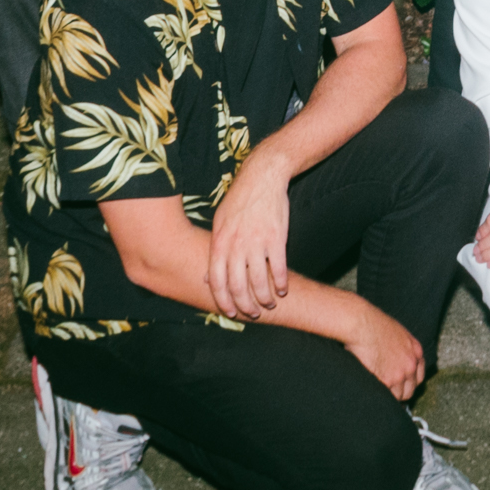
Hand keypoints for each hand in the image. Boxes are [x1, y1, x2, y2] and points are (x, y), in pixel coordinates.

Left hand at [206, 147, 292, 319]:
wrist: (262, 176)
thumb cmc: (239, 199)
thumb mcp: (219, 222)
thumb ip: (214, 250)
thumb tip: (206, 278)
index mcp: (219, 242)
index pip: (217, 281)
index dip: (223, 301)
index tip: (230, 312)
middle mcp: (236, 245)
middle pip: (238, 287)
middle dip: (245, 306)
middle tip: (252, 313)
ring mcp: (257, 242)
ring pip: (259, 282)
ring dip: (265, 298)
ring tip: (269, 304)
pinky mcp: (276, 238)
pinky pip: (279, 269)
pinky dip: (281, 283)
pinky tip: (282, 289)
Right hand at [341, 298, 425, 400]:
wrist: (362, 323)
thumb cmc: (373, 323)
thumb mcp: (397, 332)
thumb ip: (402, 348)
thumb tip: (396, 359)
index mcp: (416, 351)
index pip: (418, 377)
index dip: (408, 383)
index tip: (400, 386)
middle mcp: (411, 364)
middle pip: (409, 391)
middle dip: (398, 392)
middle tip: (386, 390)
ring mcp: (400, 374)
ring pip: (397, 396)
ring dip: (387, 394)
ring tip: (375, 388)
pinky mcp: (387, 381)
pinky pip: (384, 396)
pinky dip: (377, 394)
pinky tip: (370, 388)